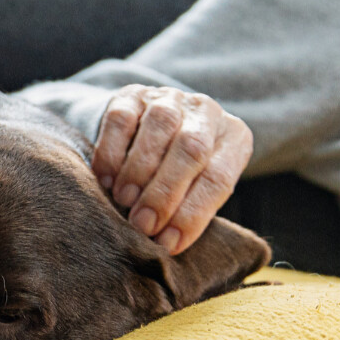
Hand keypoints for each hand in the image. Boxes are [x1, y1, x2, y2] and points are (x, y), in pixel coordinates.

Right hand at [93, 85, 251, 254]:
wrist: (151, 132)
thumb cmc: (181, 175)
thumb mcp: (197, 190)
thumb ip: (190, 211)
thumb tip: (166, 244)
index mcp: (233, 138)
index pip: (218, 178)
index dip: (193, 213)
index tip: (168, 243)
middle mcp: (206, 111)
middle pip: (191, 149)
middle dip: (165, 192)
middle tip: (143, 225)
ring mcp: (169, 98)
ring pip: (160, 126)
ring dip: (139, 170)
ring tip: (124, 202)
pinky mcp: (132, 94)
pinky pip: (121, 119)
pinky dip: (111, 153)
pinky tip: (106, 180)